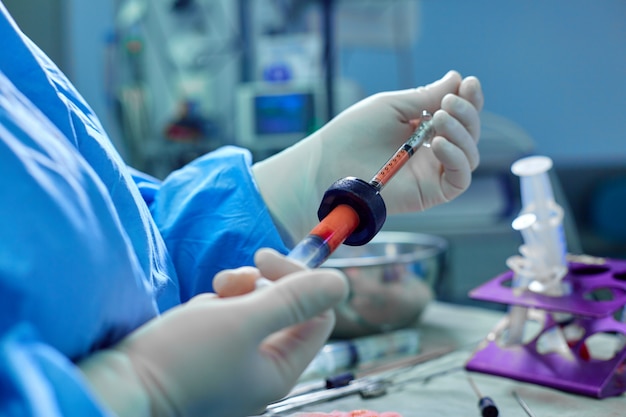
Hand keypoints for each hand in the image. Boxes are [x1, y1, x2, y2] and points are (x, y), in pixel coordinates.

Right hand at [79, 249, 347, 416]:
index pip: (316, 315)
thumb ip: (294, 300)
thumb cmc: (180, 359)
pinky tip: (194, 312)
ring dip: (235, 291)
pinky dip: (216, 305)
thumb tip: (341, 282)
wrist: (118, 387)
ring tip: (210, 296)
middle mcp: (262, 369)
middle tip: (230, 281)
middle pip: (285, 309)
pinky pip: (228, 316)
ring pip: (255, 308)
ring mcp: (236, 362)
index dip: (299, 281)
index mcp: (280, 369)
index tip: (265, 259)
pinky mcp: (211, 353)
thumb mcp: (242, 322)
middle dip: (260, 285)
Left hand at [253, 70, 483, 242]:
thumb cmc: (353, 133)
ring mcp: (432, 173)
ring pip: (469, 155)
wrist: (329, 163)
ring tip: (440, 119)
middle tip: (449, 104)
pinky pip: (460, 179)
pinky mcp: (430, 193)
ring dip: (462, 133)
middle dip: (467, 114)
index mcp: (424, 129)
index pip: (459, 115)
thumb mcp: (392, 106)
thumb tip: (457, 79)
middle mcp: (431, 151)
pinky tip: (439, 143)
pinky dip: (457, 158)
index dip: (470, 99)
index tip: (469, 83)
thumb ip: (426, 97)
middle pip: (469, 134)